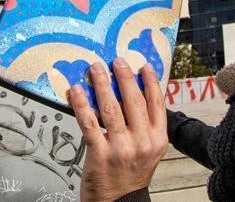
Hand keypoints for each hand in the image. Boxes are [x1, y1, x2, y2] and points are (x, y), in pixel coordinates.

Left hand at [68, 58, 167, 201]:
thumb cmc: (131, 174)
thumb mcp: (148, 150)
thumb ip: (143, 125)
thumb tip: (130, 93)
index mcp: (158, 139)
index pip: (157, 103)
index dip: (150, 81)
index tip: (143, 65)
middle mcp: (142, 142)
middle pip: (133, 101)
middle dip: (123, 77)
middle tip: (116, 61)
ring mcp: (121, 148)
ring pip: (111, 108)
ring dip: (101, 84)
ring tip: (95, 69)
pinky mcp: (100, 154)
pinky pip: (89, 123)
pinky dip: (81, 104)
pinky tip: (76, 92)